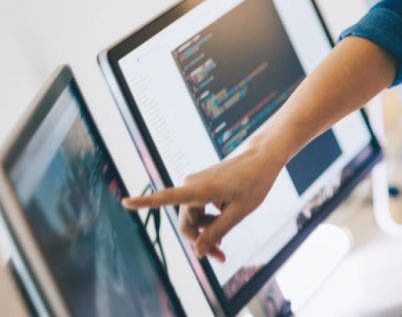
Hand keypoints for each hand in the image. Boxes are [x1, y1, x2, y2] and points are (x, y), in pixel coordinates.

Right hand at [122, 146, 280, 262]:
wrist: (262, 157)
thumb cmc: (254, 183)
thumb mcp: (240, 212)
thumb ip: (217, 232)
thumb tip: (197, 253)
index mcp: (201, 189)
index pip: (167, 197)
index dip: (145, 201)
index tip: (125, 201)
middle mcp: (192, 185)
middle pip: (186, 222)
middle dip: (200, 241)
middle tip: (221, 257)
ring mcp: (196, 184)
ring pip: (193, 217)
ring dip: (206, 232)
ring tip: (224, 245)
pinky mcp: (201, 185)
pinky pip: (199, 208)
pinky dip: (209, 219)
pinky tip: (224, 223)